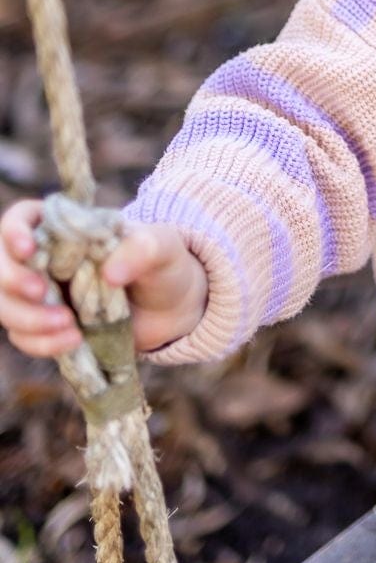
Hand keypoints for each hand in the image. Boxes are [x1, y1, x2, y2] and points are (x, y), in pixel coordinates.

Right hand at [0, 198, 207, 359]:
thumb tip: (111, 273)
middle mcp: (46, 259)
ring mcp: (43, 294)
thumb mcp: (163, 247)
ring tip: (71, 328)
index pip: (21, 219)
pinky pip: (23, 337)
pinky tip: (72, 341)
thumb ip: (143, 249)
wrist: (173, 307)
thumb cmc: (163, 264)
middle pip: (1, 266)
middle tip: (40, 293)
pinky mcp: (47, 327)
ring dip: (28, 319)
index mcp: (66, 228)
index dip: (14, 232)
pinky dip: (41, 343)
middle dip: (13, 281)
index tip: (28, 249)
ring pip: (6, 305)